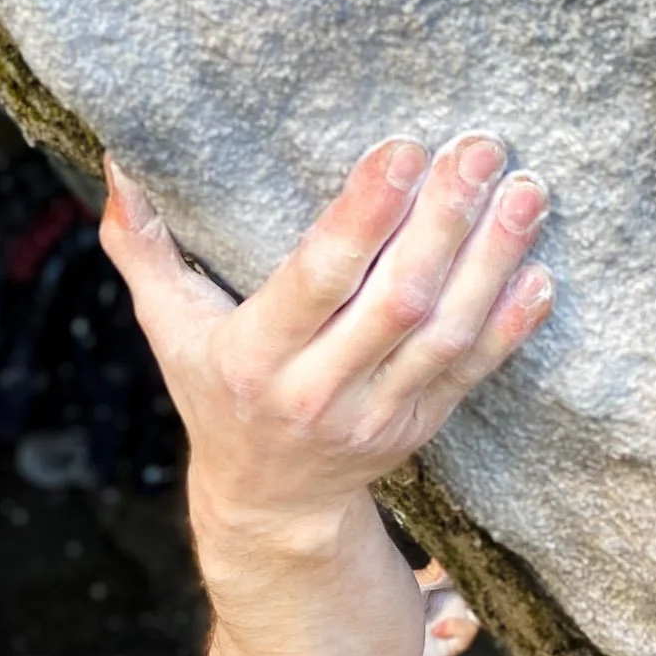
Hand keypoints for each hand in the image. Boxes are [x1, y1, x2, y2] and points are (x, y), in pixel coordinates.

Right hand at [99, 134, 550, 536]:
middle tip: (479, 150)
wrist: (269, 505)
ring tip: (525, 192)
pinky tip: (537, 270)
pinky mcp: (420, 425)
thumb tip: (118, 162)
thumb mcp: (170, 329)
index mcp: (255, 359)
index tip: (402, 150)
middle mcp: (317, 392)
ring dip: (490, 262)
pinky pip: (474, 374)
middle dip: (443, 224)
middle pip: (395, 303)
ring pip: (445, 336)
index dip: (362, 219)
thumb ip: (144, 247)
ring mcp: (376, 415)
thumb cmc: (216, 393)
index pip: (316, 283)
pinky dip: (511, 325)